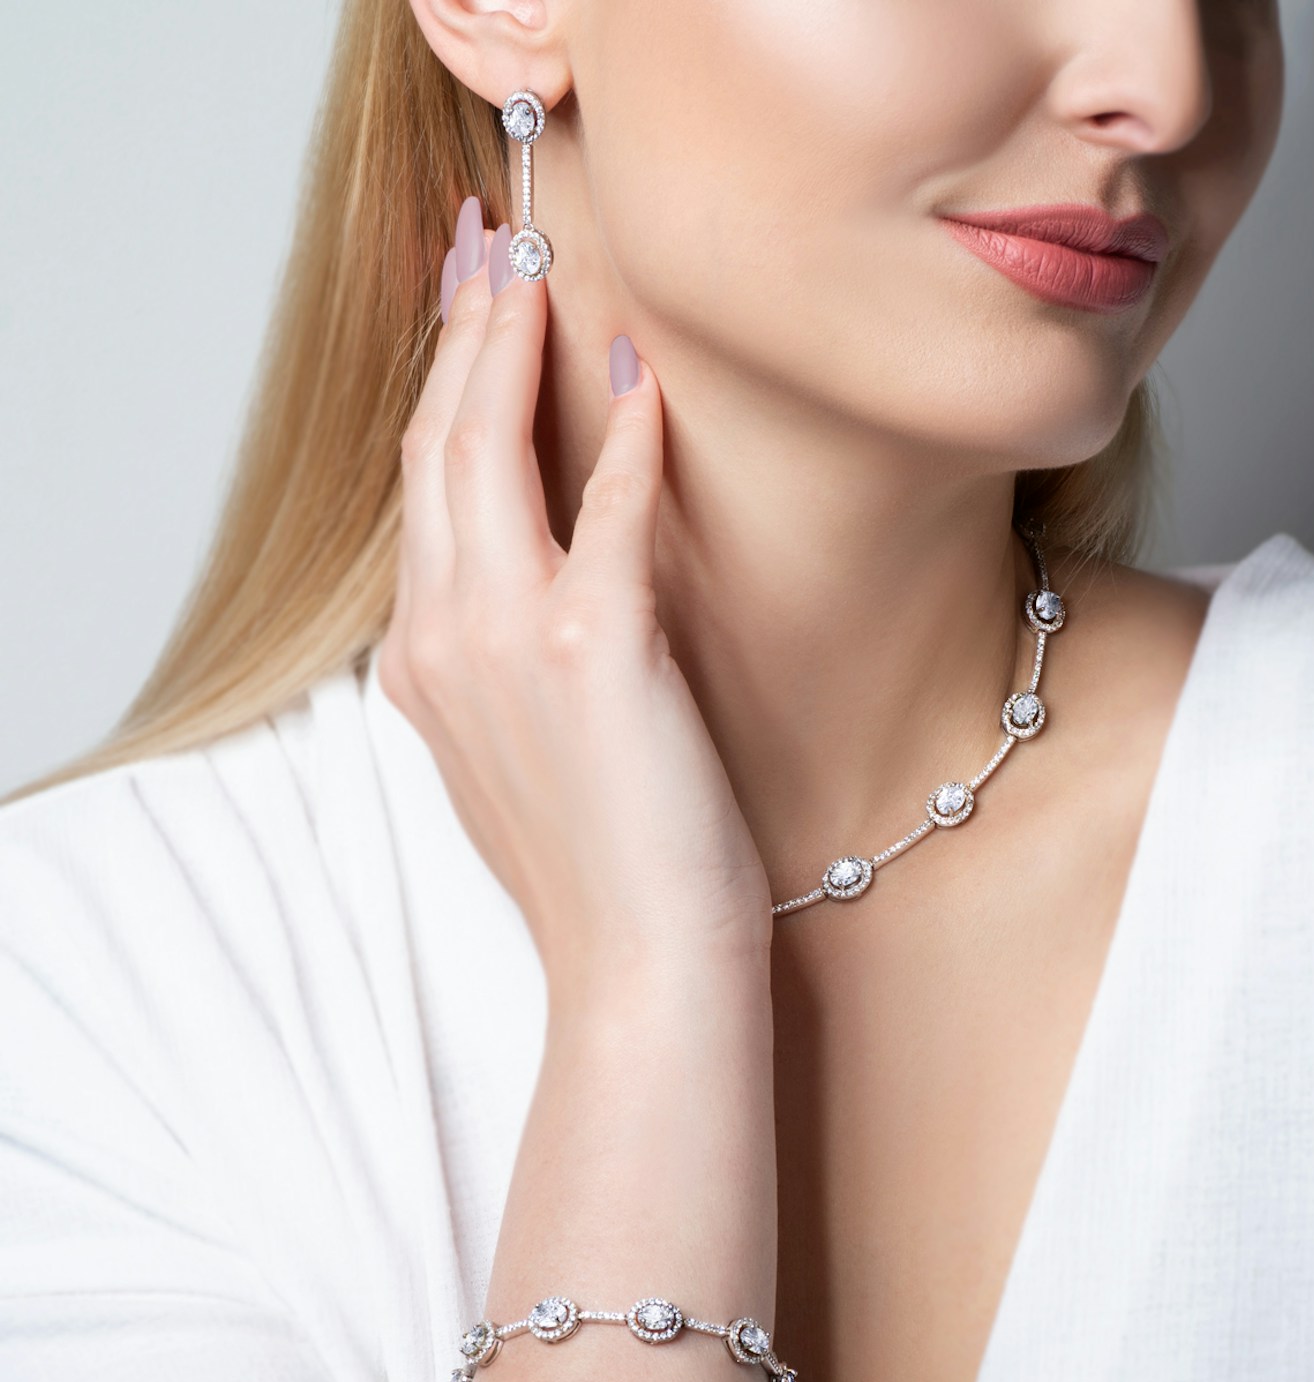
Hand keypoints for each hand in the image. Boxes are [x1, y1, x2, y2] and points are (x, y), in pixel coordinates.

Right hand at [379, 201, 772, 1000]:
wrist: (638, 967)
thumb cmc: (601, 867)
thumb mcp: (521, 752)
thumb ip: (506, 655)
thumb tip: (543, 575)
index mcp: (425, 662)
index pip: (423, 489)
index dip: (442, 385)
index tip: (466, 307)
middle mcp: (442, 639)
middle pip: (438, 446)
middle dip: (462, 331)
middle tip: (492, 241)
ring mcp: (506, 641)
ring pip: (488, 454)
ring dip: (516, 348)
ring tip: (542, 267)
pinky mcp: (593, 650)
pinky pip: (611, 513)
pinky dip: (629, 439)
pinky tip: (648, 382)